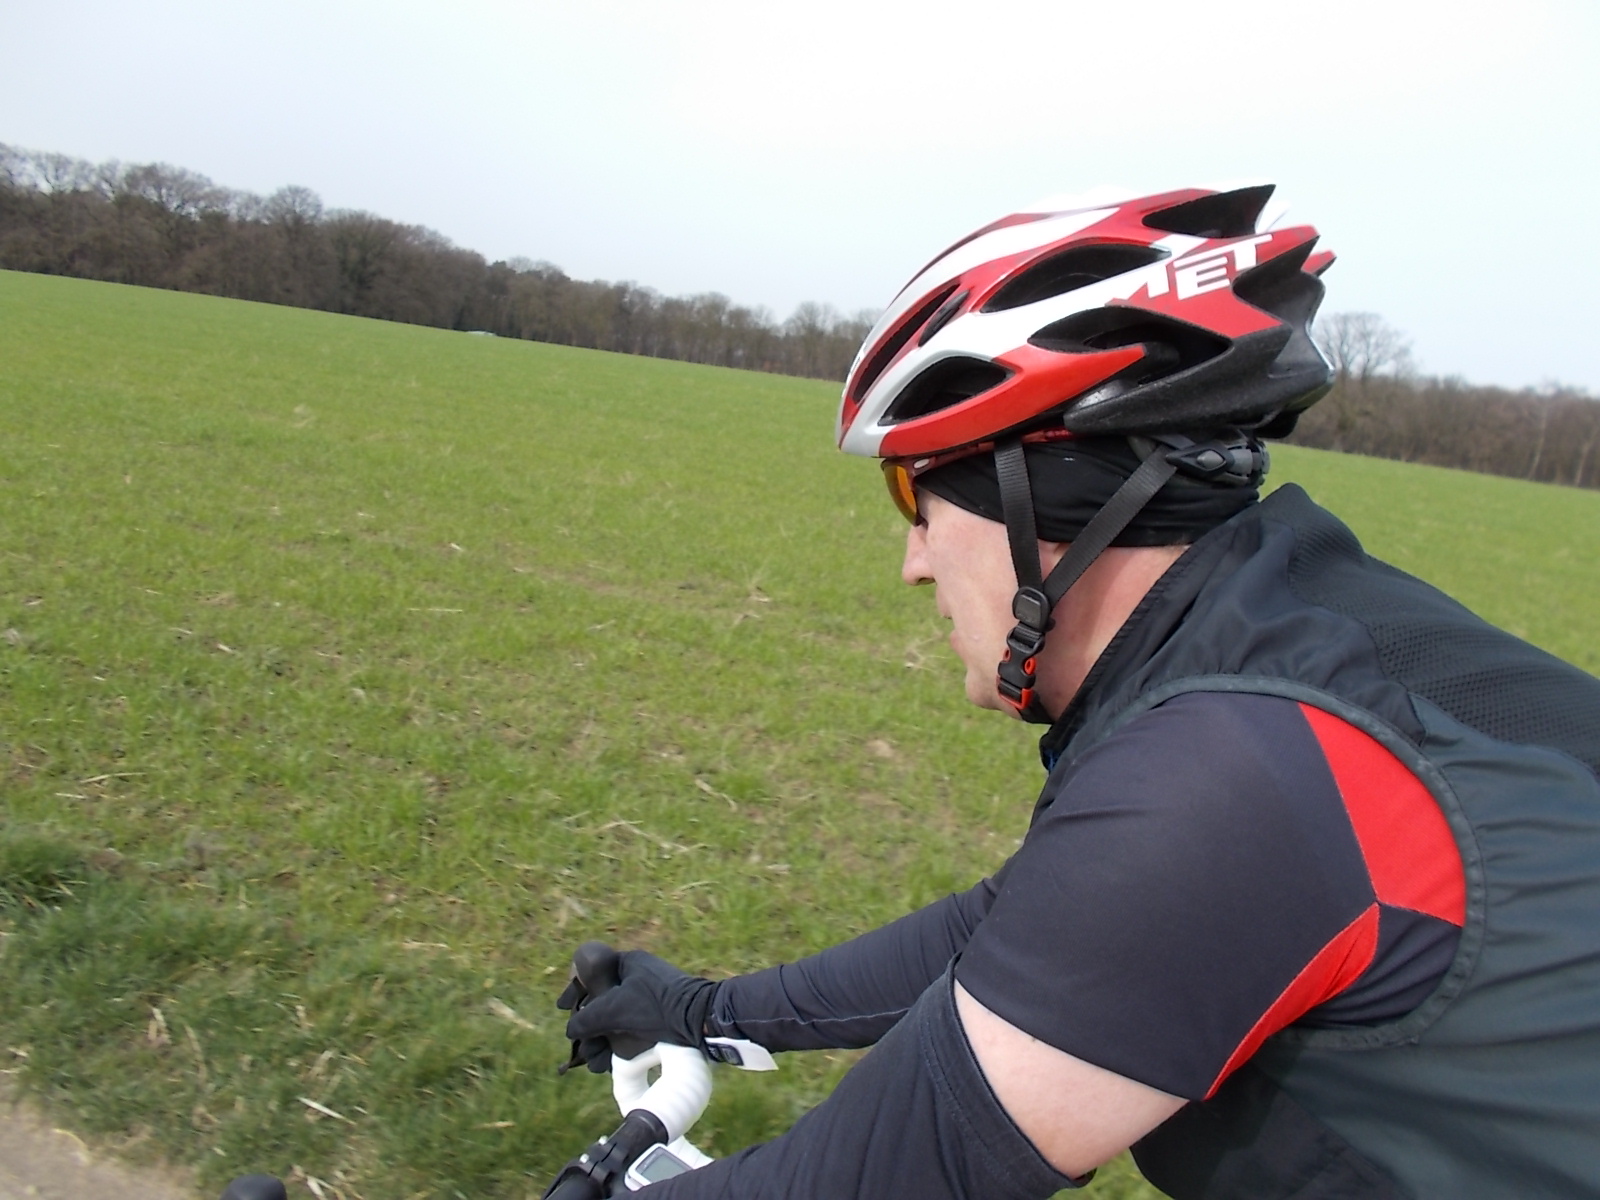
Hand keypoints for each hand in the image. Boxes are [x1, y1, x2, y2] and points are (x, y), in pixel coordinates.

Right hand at [558, 948, 718, 1073]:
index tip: (563, 1007)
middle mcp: (638, 977)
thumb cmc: (656, 1007)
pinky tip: (608, 1063)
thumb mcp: (615, 1009)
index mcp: (628, 963)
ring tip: (594, 1061)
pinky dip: (618, 1044)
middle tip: (581, 1044)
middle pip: (602, 1000)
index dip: (575, 992)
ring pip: (616, 1018)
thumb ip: (588, 1018)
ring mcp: (650, 997)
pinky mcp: (659, 1017)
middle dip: (589, 1025)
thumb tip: (571, 1029)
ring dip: (602, 1039)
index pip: (592, 974)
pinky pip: (630, 1028)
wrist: (701, 1021)